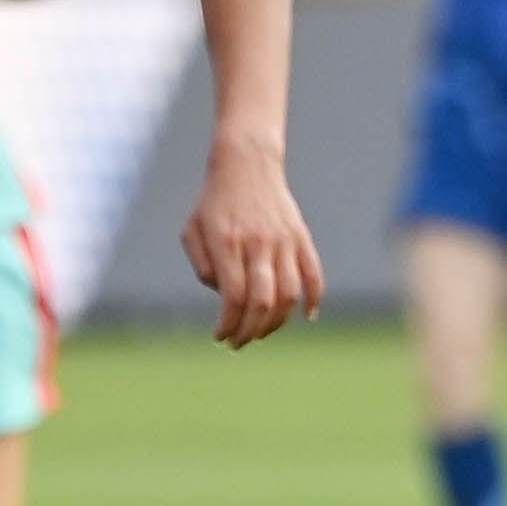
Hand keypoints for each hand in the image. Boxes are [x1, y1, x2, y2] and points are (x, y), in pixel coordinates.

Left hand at [184, 137, 324, 348]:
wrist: (247, 163)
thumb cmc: (214, 202)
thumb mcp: (192, 231)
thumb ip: (202, 266)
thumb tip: (225, 297)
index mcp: (227, 241)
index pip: (233, 296)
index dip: (228, 323)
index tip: (220, 336)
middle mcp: (258, 242)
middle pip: (262, 300)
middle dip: (250, 330)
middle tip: (239, 342)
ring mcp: (283, 240)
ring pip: (289, 293)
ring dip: (277, 322)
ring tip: (263, 332)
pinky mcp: (301, 236)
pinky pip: (314, 273)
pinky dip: (314, 299)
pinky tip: (307, 316)